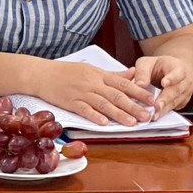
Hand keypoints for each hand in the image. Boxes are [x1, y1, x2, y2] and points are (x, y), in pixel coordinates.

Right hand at [37, 59, 155, 126]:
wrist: (41, 73)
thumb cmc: (66, 72)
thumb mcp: (90, 69)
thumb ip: (112, 74)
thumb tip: (132, 73)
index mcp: (97, 74)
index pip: (121, 82)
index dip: (137, 91)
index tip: (152, 99)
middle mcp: (91, 82)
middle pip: (115, 94)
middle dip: (133, 106)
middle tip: (147, 116)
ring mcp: (80, 92)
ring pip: (102, 103)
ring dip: (117, 114)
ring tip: (132, 123)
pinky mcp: (69, 101)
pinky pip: (83, 108)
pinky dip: (93, 115)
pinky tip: (103, 122)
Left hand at [133, 54, 192, 117]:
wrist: (171, 72)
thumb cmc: (158, 66)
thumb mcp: (148, 63)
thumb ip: (143, 71)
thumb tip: (140, 84)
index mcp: (177, 68)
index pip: (177, 73)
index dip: (171, 78)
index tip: (164, 83)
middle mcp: (184, 82)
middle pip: (176, 90)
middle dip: (166, 98)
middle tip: (157, 105)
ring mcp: (184, 94)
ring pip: (175, 102)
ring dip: (164, 108)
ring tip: (154, 114)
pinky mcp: (181, 103)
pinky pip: (173, 108)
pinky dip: (164, 112)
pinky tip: (156, 115)